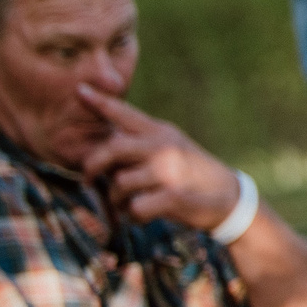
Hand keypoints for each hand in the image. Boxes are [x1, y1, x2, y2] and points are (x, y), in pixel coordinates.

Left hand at [74, 85, 240, 229]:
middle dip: (93, 166)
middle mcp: (163, 146)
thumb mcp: (168, 146)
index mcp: (159, 132)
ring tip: (130, 202)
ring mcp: (169, 170)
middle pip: (112, 149)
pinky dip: (134, 216)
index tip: (79, 89)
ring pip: (119, 184)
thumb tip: (100, 144)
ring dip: (117, 200)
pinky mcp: (173, 196)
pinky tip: (144, 215)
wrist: (228, 196)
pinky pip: (134, 208)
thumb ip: (138, 141)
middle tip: (87, 179)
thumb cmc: (188, 172)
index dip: (101, 102)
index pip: (125, 114)